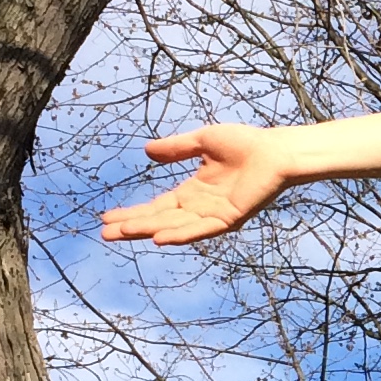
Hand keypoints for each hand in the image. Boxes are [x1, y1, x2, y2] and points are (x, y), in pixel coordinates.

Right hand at [101, 123, 292, 247]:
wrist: (275, 150)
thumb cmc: (245, 144)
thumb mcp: (201, 142)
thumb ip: (175, 149)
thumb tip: (147, 151)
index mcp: (193, 192)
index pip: (157, 207)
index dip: (133, 212)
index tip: (107, 217)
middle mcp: (199, 207)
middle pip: (159, 220)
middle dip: (132, 226)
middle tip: (105, 234)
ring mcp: (213, 216)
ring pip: (174, 226)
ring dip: (148, 231)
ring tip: (122, 234)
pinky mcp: (228, 219)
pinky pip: (200, 229)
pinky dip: (181, 235)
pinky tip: (160, 239)